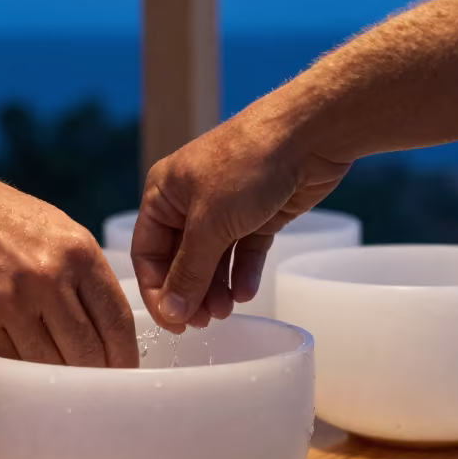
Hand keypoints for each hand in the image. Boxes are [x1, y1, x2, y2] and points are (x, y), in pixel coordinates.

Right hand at [0, 166, 138, 367]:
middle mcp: (47, 277)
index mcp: (77, 251)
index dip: (125, 355)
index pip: (117, 320)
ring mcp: (9, 301)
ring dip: (58, 377)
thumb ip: (85, 273)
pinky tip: (26, 367)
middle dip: (95, 374)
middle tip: (97, 388)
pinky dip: (22, 368)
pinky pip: (10, 361)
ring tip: (61, 381)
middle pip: (87, 351)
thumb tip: (109, 327)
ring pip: (48, 364)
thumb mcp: (57, 229)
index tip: (125, 372)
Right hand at [132, 107, 350, 332]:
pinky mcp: (258, 215)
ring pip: (213, 260)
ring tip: (226, 312)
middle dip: (190, 292)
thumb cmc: (247, 164)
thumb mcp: (209, 223)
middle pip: (181, 260)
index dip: (157, 290)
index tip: (172, 321)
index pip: (148, 252)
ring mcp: (226, 208)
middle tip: (201, 323)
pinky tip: (246, 294)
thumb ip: (189, 272)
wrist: (309, 135)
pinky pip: (244, 253)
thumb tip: (171, 312)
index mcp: (164, 193)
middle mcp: (190, 201)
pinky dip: (243, 274)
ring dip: (216, 289)